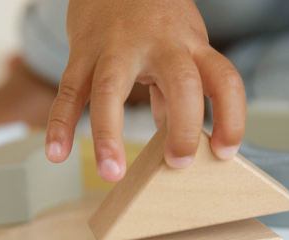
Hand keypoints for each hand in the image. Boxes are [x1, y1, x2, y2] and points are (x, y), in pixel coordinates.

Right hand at [45, 0, 245, 181]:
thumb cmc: (151, 17)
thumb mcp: (178, 46)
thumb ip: (174, 91)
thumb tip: (172, 135)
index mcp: (189, 45)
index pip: (223, 80)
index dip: (231, 117)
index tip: (225, 152)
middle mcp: (157, 44)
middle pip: (180, 82)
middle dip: (182, 127)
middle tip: (177, 164)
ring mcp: (115, 48)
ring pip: (111, 89)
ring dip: (109, 135)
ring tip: (111, 172)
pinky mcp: (81, 51)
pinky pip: (69, 90)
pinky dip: (60, 123)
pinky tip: (57, 152)